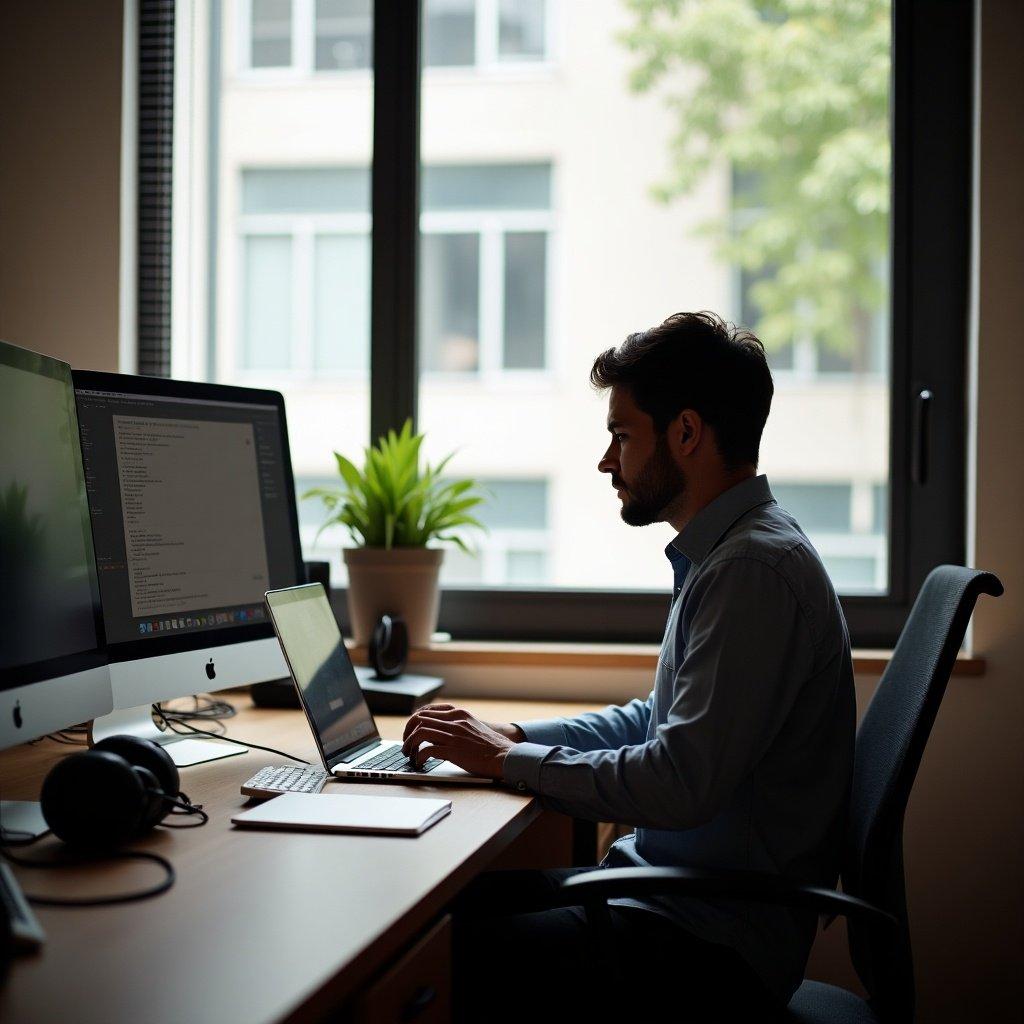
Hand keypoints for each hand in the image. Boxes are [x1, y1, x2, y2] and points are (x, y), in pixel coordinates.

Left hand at [401, 704, 519, 778]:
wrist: (505, 756)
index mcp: (459, 714)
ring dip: (409, 744)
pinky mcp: (453, 751)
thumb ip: (455, 726)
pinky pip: (427, 750)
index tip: (410, 731)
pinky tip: (420, 763)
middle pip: (420, 719)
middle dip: (408, 732)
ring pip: (420, 732)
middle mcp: (454, 721)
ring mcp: (454, 735)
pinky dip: (419, 757)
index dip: (414, 721)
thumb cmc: (490, 746)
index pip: (428, 710)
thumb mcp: (472, 727)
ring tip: (409, 754)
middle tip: (406, 745)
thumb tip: (435, 735)